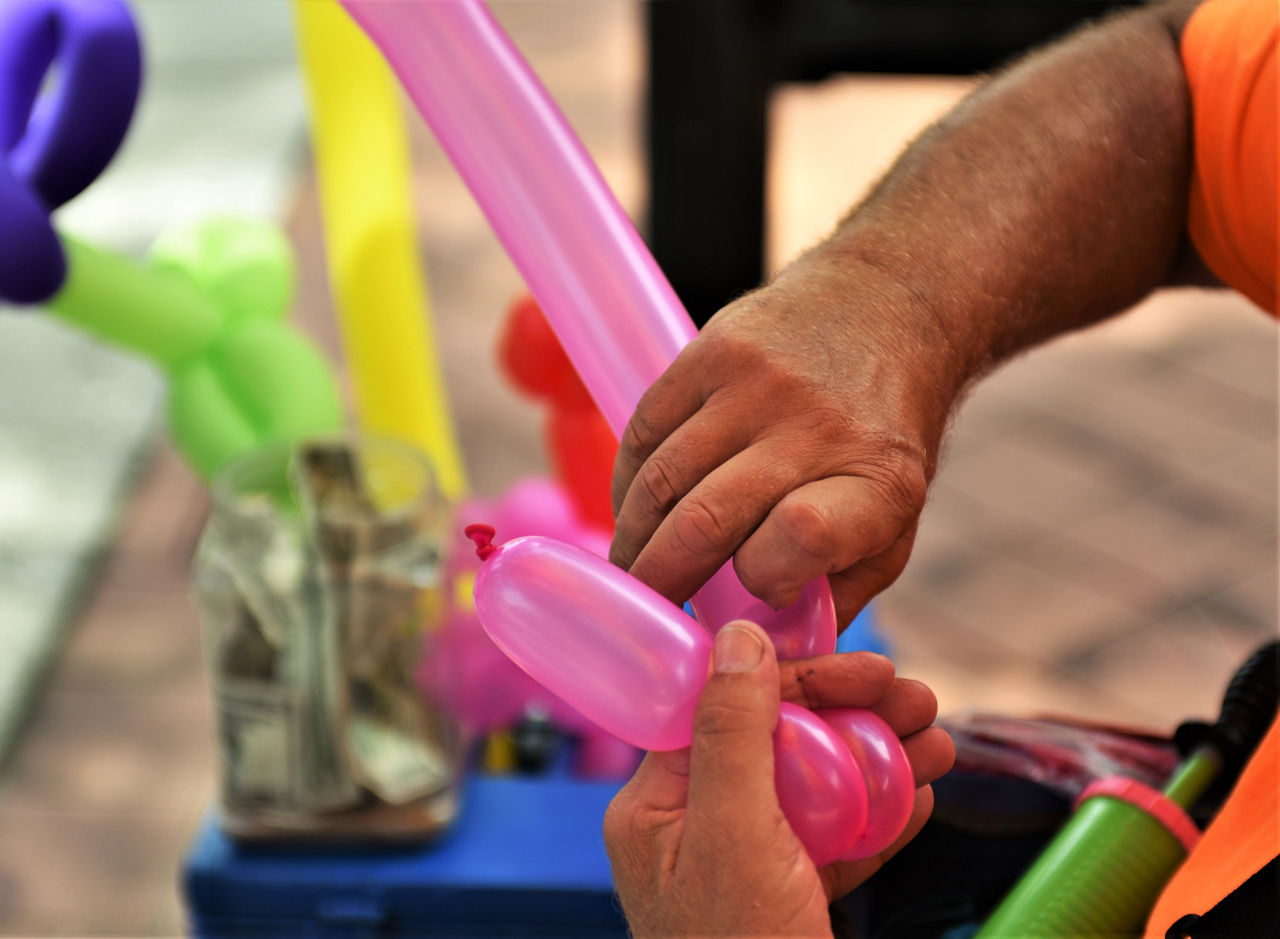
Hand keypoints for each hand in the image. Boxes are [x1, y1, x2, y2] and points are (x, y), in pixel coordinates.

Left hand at [604, 620, 953, 937]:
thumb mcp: (734, 835)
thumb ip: (733, 733)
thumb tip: (739, 636)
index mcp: (657, 809)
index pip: (720, 708)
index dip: (790, 676)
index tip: (857, 664)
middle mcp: (694, 830)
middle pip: (777, 741)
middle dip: (852, 714)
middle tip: (919, 697)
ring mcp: (743, 866)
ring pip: (815, 787)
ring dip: (881, 757)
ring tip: (939, 741)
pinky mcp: (786, 899)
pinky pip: (834, 842)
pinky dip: (881, 816)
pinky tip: (923, 795)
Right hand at [610, 260, 962, 624]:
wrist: (885, 310)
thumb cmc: (883, 440)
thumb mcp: (896, 522)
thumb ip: (839, 588)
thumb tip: (771, 650)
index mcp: (877, 480)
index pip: (804, 536)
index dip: (763, 580)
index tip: (753, 596)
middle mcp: (815, 426)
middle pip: (710, 519)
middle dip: (663, 582)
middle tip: (647, 611)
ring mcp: (757, 383)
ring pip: (663, 481)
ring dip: (634, 540)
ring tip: (632, 571)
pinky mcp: (711, 352)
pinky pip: (643, 432)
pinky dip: (628, 486)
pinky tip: (633, 515)